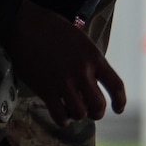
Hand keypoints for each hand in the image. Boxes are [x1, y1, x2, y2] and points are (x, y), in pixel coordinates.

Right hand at [3, 1, 126, 121]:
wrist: (24, 25)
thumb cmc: (53, 29)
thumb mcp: (81, 40)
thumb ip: (91, 61)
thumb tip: (95, 81)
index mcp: (94, 58)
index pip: (116, 86)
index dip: (120, 102)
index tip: (118, 109)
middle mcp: (82, 72)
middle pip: (98, 106)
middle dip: (97, 112)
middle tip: (91, 111)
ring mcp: (63, 82)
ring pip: (80, 113)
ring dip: (78, 115)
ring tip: (73, 110)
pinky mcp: (45, 90)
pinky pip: (59, 115)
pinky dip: (63, 119)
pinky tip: (62, 115)